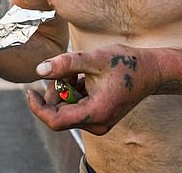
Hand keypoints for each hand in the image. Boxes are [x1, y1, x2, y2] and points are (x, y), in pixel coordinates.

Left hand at [26, 45, 160, 134]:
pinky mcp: (99, 116)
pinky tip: (84, 77)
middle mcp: (97, 124)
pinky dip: (74, 91)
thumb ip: (65, 64)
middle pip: (60, 114)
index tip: (30, 90)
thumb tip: (39, 70)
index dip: (38, 107)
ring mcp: (99, 122)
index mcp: (95, 113)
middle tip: (65, 69)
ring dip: (65, 89)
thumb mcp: (93, 58)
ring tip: (78, 70)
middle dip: (55, 91)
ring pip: (67, 109)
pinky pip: (77, 107)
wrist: (151, 70)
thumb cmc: (125, 63)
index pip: (55, 120)